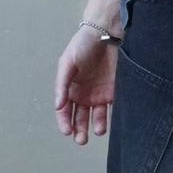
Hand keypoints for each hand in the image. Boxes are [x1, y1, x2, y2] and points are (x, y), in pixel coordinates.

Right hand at [54, 28, 120, 144]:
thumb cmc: (82, 45)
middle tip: (81, 140)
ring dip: (96, 126)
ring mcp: (98, 94)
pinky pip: (111, 109)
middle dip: (79, 130)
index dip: (64, 122)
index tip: (67, 131)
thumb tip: (58, 105)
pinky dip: (110, 118)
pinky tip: (109, 124)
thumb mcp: (67, 62)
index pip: (64, 111)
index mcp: (69, 89)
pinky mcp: (113, 92)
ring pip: (96, 117)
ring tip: (97, 131)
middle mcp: (83, 95)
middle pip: (79, 118)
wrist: (106, 33)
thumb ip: (62, 84)